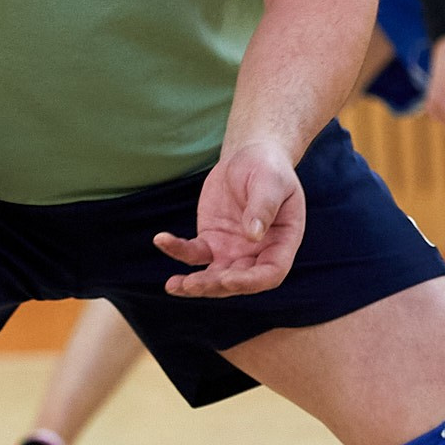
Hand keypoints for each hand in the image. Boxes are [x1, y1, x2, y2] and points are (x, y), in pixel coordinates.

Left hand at [154, 139, 305, 297]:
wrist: (250, 158)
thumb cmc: (269, 170)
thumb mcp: (271, 182)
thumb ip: (264, 206)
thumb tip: (254, 234)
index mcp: (282, 244)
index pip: (270, 273)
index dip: (250, 282)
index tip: (228, 279)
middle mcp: (258, 255)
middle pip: (237, 281)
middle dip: (215, 285)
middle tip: (192, 284)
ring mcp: (232, 251)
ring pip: (213, 276)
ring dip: (194, 284)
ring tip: (173, 285)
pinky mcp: (211, 241)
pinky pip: (193, 253)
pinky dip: (177, 250)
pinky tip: (161, 240)